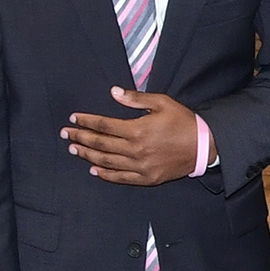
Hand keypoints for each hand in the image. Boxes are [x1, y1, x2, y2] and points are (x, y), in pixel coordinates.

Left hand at [65, 87, 199, 184]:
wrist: (203, 146)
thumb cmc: (183, 122)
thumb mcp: (162, 103)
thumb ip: (135, 98)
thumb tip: (113, 92)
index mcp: (137, 130)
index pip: (103, 125)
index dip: (86, 121)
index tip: (73, 118)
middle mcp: (135, 150)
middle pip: (100, 144)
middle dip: (80, 138)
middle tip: (66, 134)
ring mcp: (140, 166)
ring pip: (106, 161)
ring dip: (88, 155)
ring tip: (74, 150)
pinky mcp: (147, 178)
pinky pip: (120, 178)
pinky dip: (105, 174)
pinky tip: (94, 169)